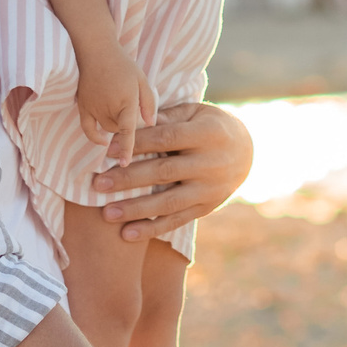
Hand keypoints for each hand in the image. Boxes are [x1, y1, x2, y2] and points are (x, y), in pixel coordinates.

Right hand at [74, 45, 157, 163]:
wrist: (97, 52)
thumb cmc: (122, 66)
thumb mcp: (142, 80)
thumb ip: (148, 103)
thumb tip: (151, 124)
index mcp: (125, 101)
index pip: (126, 130)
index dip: (127, 148)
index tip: (124, 164)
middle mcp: (108, 107)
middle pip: (118, 129)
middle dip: (126, 125)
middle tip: (129, 107)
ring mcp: (93, 107)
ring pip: (106, 128)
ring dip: (113, 125)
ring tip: (117, 107)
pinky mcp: (82, 106)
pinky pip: (88, 129)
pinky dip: (95, 137)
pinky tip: (102, 140)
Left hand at [93, 102, 253, 242]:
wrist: (247, 152)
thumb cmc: (210, 126)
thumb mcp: (195, 113)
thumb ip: (167, 117)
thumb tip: (133, 123)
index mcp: (207, 134)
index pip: (167, 139)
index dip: (138, 145)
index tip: (108, 151)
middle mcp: (210, 164)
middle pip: (164, 172)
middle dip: (129, 179)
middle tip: (99, 184)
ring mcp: (209, 190)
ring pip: (168, 202)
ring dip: (136, 209)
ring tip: (107, 214)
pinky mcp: (206, 208)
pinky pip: (176, 220)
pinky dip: (152, 229)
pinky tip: (127, 234)